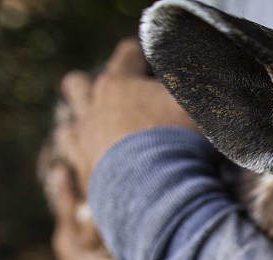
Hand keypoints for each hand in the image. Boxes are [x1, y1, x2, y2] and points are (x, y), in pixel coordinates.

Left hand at [58, 38, 197, 191]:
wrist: (157, 193)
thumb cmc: (179, 143)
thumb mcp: (198, 107)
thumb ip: (196, 89)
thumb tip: (205, 79)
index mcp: (120, 84)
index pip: (128, 53)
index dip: (143, 57)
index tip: (156, 67)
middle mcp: (94, 108)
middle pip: (78, 84)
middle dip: (95, 88)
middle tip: (122, 101)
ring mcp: (83, 142)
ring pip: (68, 125)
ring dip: (84, 127)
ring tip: (106, 137)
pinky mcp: (82, 173)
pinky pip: (68, 165)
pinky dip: (82, 161)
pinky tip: (99, 166)